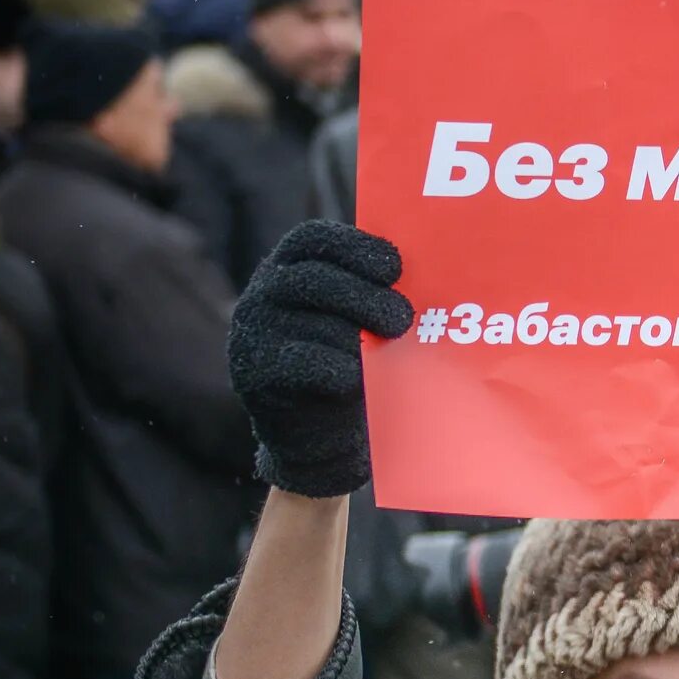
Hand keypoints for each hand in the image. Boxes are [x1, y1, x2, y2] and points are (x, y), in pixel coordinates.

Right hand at [228, 221, 414, 496]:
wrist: (320, 439)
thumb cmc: (350, 366)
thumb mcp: (358, 322)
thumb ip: (373, 294)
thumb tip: (426, 277)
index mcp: (287, 269)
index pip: (311, 239)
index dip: (354, 247)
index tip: (395, 267)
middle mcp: (261, 295)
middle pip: (313, 278)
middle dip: (365, 296)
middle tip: (402, 319)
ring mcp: (252, 334)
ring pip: (312, 323)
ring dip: (358, 336)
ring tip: (390, 348)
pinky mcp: (254, 375)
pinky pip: (302, 364)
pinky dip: (339, 369)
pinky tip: (361, 376)